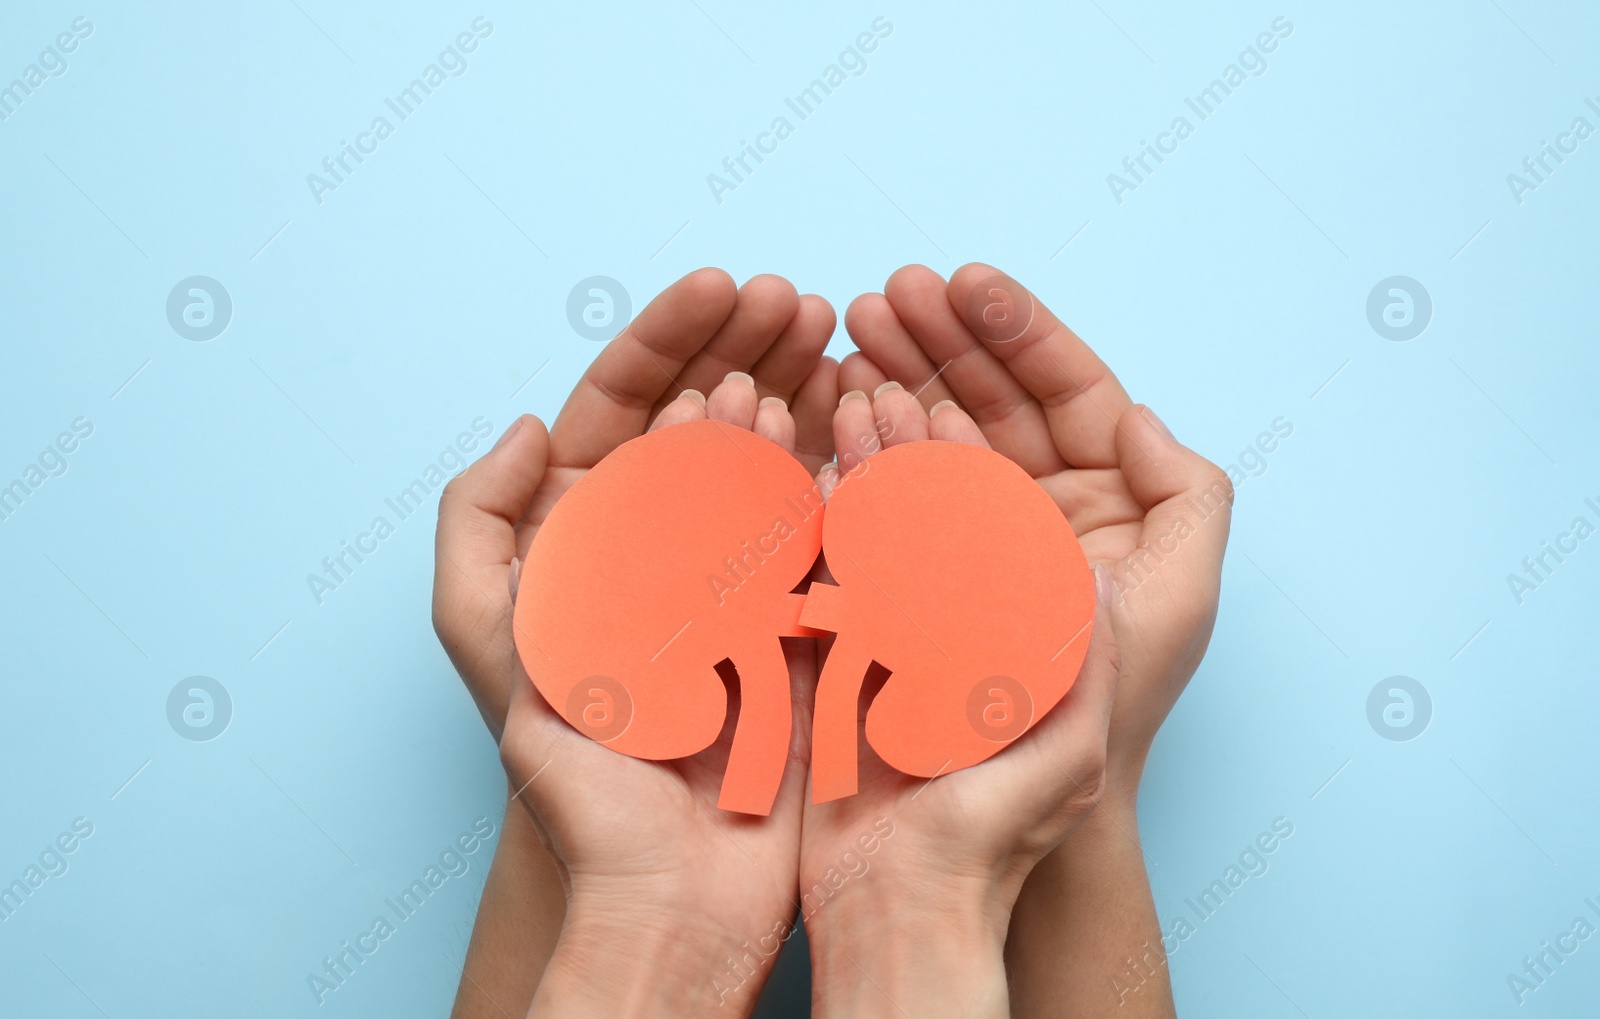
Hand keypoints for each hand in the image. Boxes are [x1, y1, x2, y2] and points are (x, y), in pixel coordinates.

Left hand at [433, 269, 837, 740]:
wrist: (670, 883)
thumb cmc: (573, 774)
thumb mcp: (488, 640)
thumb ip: (479, 524)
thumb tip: (527, 424)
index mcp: (593, 535)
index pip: (630, 409)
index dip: (674, 339)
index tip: (722, 287)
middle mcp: (669, 545)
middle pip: (710, 420)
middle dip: (752, 348)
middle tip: (800, 300)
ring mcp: (742, 578)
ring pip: (774, 461)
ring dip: (804, 394)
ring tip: (836, 343)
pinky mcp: (804, 621)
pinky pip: (826, 529)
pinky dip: (847, 472)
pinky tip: (867, 419)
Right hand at [838, 263, 1231, 797]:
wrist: (981, 832)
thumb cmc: (1093, 728)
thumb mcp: (1173, 609)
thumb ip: (1185, 502)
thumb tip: (1141, 413)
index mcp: (1103, 510)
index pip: (1063, 395)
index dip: (1015, 331)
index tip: (961, 283)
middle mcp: (1033, 518)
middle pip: (990, 402)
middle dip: (940, 341)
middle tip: (883, 294)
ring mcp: (961, 544)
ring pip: (930, 437)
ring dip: (892, 379)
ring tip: (849, 334)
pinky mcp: (898, 576)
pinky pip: (881, 494)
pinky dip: (857, 448)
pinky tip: (831, 404)